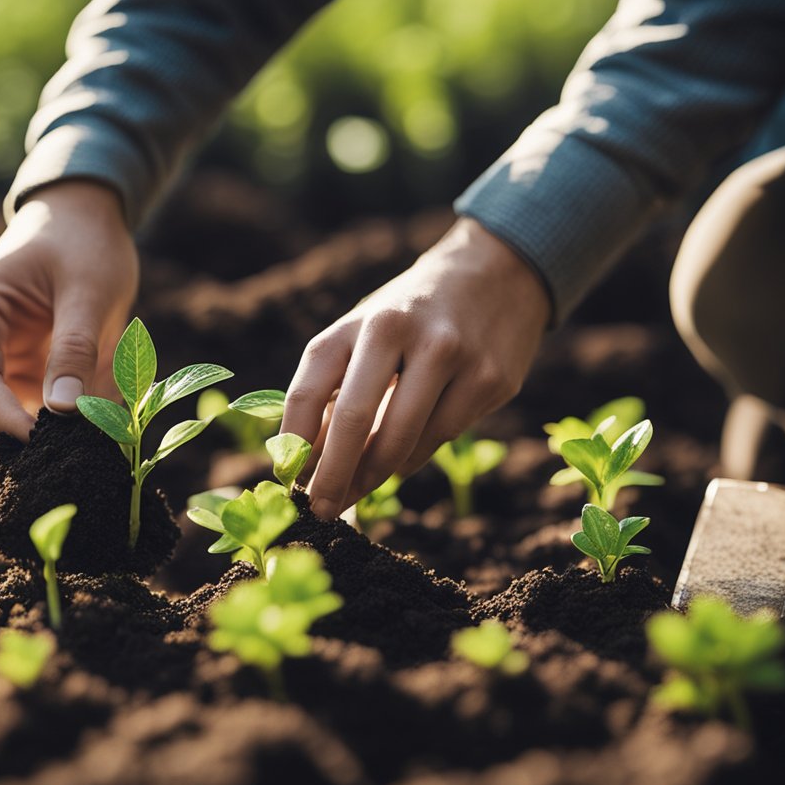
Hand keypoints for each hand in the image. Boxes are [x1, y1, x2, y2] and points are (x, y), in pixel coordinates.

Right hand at [0, 180, 137, 436]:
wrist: (84, 218)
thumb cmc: (80, 241)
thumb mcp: (87, 291)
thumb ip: (75, 349)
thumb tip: (64, 411)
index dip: (9, 419)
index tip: (51, 443)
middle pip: (2, 405)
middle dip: (48, 425)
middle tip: (98, 439)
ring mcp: (3, 360)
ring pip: (33, 411)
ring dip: (73, 418)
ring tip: (114, 417)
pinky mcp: (31, 370)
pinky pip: (56, 404)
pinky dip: (86, 407)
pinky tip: (117, 403)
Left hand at [280, 218, 550, 518]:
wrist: (496, 273)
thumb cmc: (410, 318)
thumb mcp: (364, 335)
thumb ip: (335, 390)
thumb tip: (305, 464)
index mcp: (358, 321)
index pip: (308, 391)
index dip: (294, 445)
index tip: (288, 481)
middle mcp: (400, 331)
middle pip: (355, 421)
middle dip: (333, 477)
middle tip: (319, 511)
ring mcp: (451, 354)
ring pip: (403, 442)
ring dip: (374, 477)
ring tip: (356, 489)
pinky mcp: (490, 379)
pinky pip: (441, 439)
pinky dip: (414, 457)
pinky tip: (404, 455)